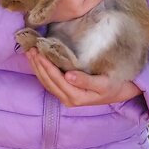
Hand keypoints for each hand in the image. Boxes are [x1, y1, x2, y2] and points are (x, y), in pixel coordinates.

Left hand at [25, 48, 140, 107]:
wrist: (118, 92)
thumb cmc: (112, 85)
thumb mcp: (103, 83)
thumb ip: (86, 81)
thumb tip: (69, 76)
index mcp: (76, 97)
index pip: (56, 80)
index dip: (46, 66)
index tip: (40, 52)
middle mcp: (67, 99)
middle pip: (47, 81)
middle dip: (38, 65)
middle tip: (31, 49)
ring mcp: (65, 97)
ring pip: (46, 82)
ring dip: (37, 68)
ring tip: (30, 53)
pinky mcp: (64, 92)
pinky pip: (49, 82)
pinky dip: (41, 71)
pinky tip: (37, 60)